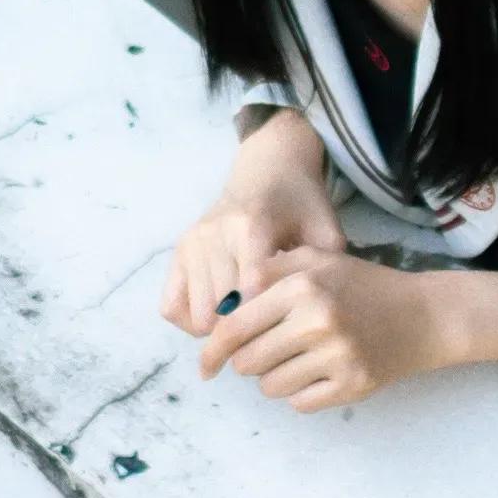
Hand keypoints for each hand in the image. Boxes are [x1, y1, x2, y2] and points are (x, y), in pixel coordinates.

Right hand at [160, 114, 345, 337]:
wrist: (267, 169)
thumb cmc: (300, 203)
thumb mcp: (325, 226)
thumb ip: (326, 265)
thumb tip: (317, 308)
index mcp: (251, 226)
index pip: (249, 288)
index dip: (268, 315)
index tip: (286, 325)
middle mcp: (214, 234)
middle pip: (222, 308)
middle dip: (249, 327)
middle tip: (271, 328)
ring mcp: (191, 244)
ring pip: (198, 314)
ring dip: (223, 327)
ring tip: (249, 320)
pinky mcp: (178, 252)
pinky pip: (171, 307)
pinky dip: (192, 321)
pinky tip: (220, 315)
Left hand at [196, 250, 497, 411]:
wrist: (424, 316)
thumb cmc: (363, 286)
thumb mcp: (319, 261)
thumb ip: (269, 272)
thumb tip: (221, 307)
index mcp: (303, 286)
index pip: (235, 327)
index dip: (213, 349)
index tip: (206, 364)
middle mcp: (318, 320)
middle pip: (248, 362)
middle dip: (248, 362)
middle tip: (266, 353)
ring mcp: (338, 356)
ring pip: (271, 387)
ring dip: (274, 378)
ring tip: (297, 359)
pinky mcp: (353, 384)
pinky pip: (300, 403)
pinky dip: (301, 393)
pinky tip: (319, 372)